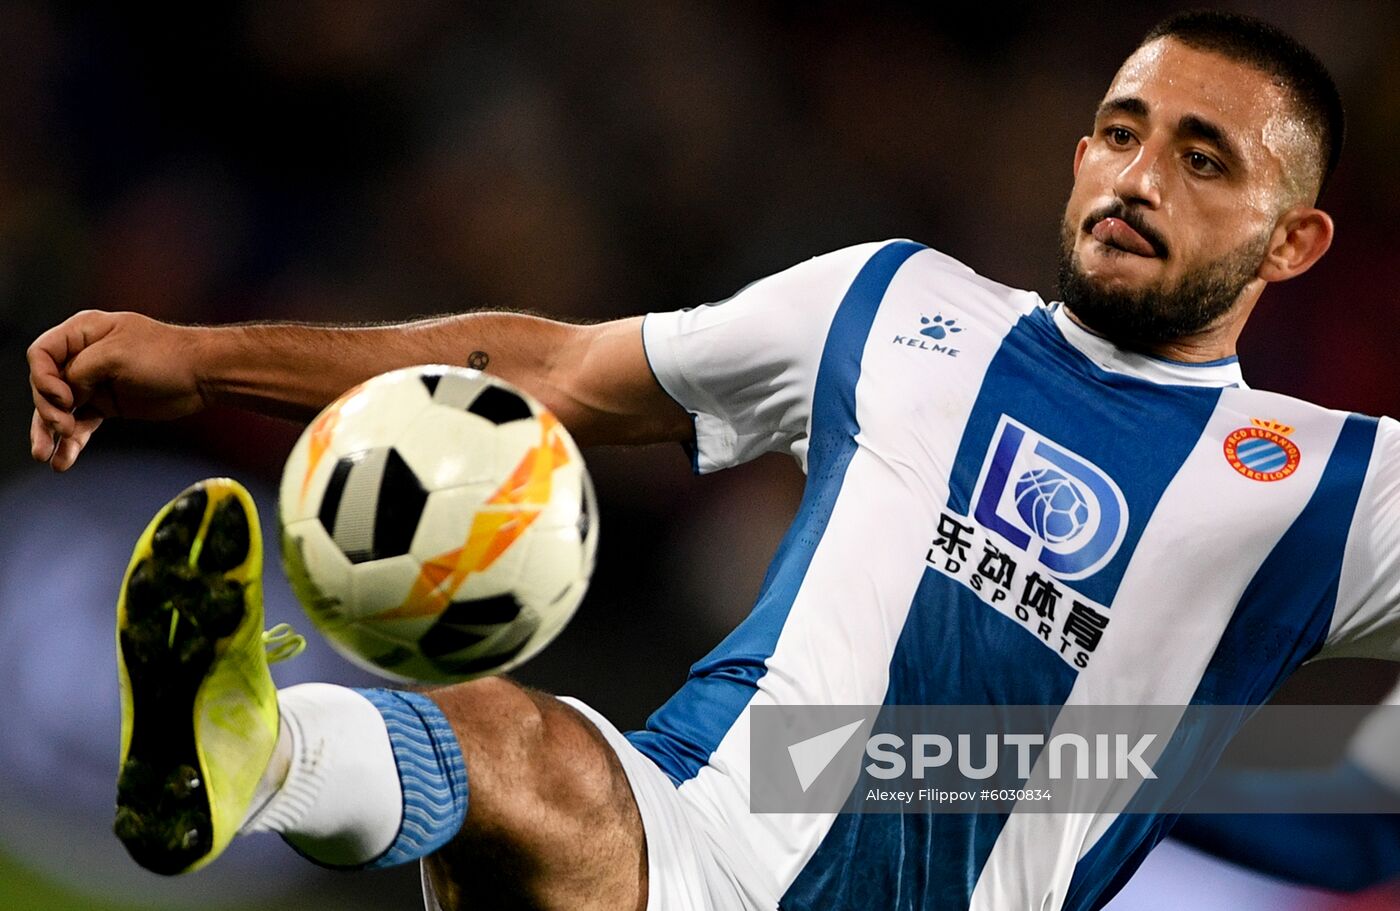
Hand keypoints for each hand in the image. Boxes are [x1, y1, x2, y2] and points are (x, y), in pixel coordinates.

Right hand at [27, 311, 208, 470]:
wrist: (203, 375)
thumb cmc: (165, 355)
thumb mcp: (115, 355)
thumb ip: (80, 371)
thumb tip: (65, 395)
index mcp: (83, 332)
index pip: (41, 353)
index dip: (43, 378)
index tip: (63, 398)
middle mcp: (83, 356)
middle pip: (46, 385)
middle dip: (48, 410)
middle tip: (62, 429)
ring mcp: (95, 382)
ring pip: (60, 408)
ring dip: (50, 432)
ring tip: (45, 456)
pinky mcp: (108, 404)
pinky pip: (81, 423)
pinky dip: (72, 441)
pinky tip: (63, 461)